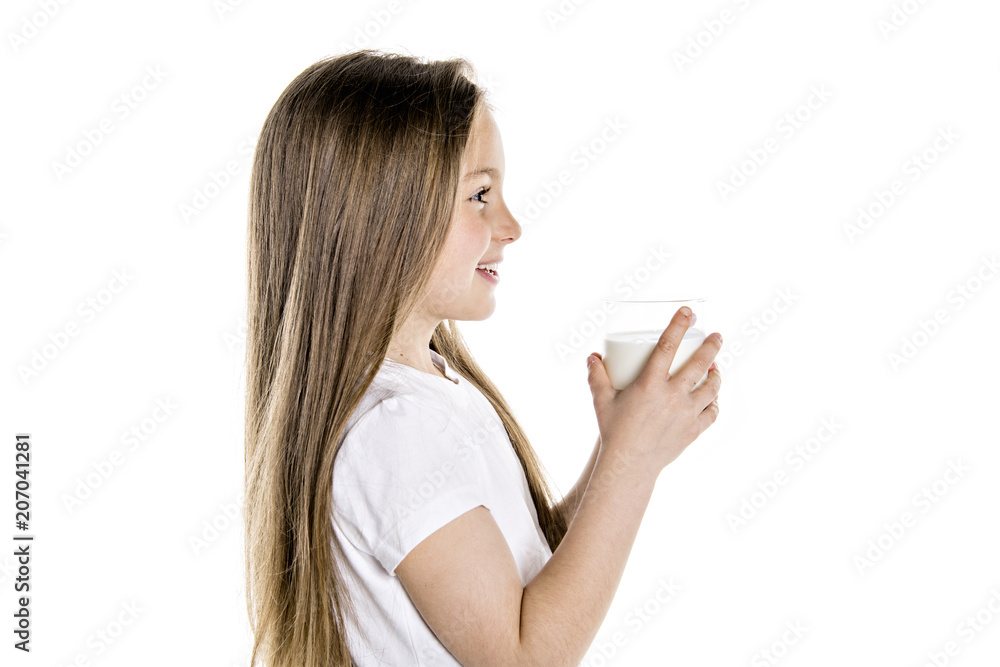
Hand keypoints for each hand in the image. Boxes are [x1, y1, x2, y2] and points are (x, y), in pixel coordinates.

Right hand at [586, 306, 721, 478]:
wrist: (629, 466)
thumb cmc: (614, 431)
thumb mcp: (601, 400)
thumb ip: (596, 376)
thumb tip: (593, 357)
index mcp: (649, 384)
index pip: (668, 346)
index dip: (679, 325)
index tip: (688, 312)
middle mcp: (672, 396)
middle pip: (700, 364)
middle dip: (712, 346)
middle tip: (717, 336)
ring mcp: (686, 413)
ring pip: (712, 387)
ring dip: (716, 374)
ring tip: (715, 367)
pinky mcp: (694, 430)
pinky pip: (712, 412)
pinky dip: (714, 402)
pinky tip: (712, 397)